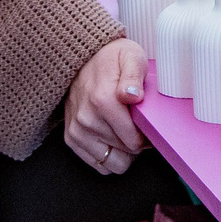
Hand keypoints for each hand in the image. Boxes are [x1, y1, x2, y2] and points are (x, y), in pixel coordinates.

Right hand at [64, 38, 146, 173]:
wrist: (83, 57)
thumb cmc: (112, 58)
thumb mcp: (131, 57)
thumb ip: (134, 76)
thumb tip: (133, 95)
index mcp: (103, 101)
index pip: (134, 141)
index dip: (147, 137)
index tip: (149, 126)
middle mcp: (86, 119)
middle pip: (125, 152)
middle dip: (136, 142)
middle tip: (137, 125)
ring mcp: (77, 131)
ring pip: (112, 164)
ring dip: (122, 152)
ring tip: (125, 132)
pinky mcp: (71, 138)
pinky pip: (97, 164)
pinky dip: (108, 155)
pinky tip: (112, 137)